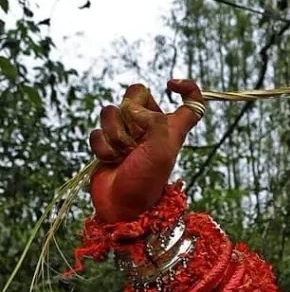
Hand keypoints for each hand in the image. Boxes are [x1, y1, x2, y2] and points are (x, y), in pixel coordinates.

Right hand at [88, 80, 204, 222]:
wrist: (123, 207)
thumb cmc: (147, 181)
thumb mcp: (162, 150)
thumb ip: (154, 122)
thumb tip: (135, 109)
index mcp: (172, 129)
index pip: (191, 103)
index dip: (187, 88)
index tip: (171, 85)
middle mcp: (151, 129)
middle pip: (138, 94)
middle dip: (131, 111)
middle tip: (136, 136)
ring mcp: (127, 136)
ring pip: (111, 111)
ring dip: (115, 134)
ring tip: (124, 155)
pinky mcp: (107, 144)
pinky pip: (97, 131)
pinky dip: (103, 147)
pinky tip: (111, 161)